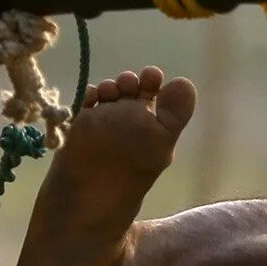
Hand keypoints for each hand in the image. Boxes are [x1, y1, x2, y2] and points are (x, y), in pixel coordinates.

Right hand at [59, 65, 196, 182]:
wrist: (87, 189)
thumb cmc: (126, 161)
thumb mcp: (160, 136)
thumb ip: (175, 111)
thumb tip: (184, 83)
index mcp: (153, 126)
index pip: (156, 96)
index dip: (153, 81)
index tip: (151, 76)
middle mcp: (131, 125)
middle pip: (130, 90)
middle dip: (128, 82)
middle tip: (126, 86)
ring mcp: (106, 126)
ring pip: (108, 95)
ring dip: (109, 87)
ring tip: (107, 94)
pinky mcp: (82, 128)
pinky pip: (86, 104)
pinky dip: (89, 96)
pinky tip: (90, 99)